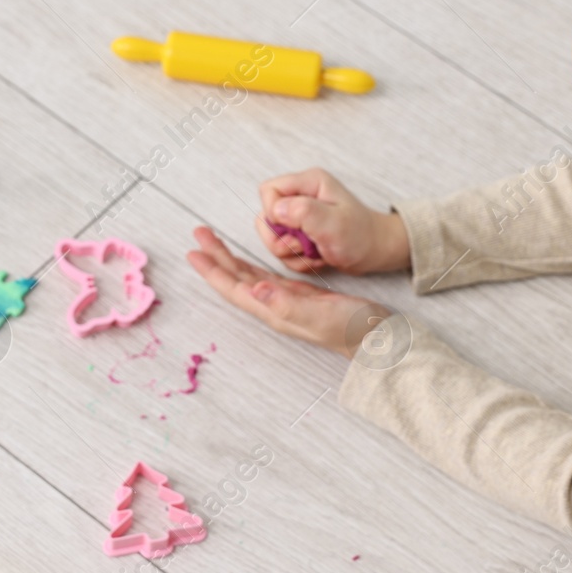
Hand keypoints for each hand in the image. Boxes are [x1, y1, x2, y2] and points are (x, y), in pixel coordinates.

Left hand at [187, 226, 391, 357]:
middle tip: (198, 233)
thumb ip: (286, 304)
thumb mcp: (320, 315)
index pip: (235, 289)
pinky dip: (251, 265)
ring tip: (212, 242)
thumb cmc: (353, 328)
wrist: (378, 339)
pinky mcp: (299, 297)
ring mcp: (286, 302)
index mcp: (274, 311)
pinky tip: (245, 260)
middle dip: (215, 258)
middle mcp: (275, 308)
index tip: (193, 251)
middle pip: (236, 280)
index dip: (212, 271)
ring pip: (248, 277)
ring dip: (228, 259)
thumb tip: (254, 290)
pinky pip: (265, 277)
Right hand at [255, 168, 410, 275]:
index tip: (294, 229)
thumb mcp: (335, 224)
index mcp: (309, 183)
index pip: (268, 191)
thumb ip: (304, 212)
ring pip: (272, 237)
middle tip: (306, 246)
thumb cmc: (362, 236)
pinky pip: (283, 250)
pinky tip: (318, 258)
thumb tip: (276, 209)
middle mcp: (301, 196)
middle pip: (266, 217)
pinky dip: (298, 260)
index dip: (273, 213)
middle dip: (281, 240)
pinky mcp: (299, 232)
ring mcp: (299, 215)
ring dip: (292, 253)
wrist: (377, 252)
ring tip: (316, 252)